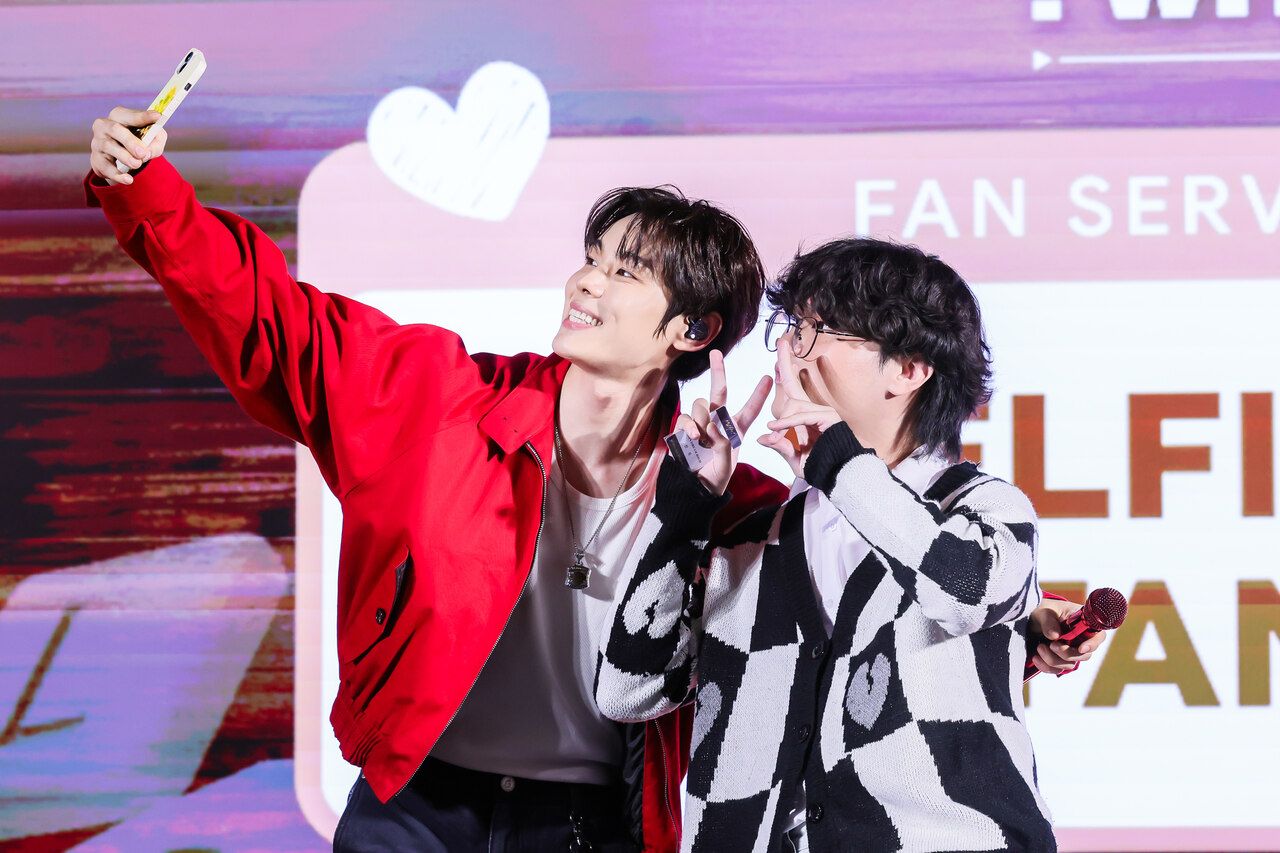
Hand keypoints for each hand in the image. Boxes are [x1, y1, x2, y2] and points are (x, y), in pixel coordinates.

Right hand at [90, 107, 167, 185]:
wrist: (123, 160)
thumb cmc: (139, 142)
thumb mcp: (153, 139)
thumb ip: (156, 141)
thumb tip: (148, 151)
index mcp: (119, 116)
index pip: (129, 115)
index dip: (143, 116)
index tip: (157, 117)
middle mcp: (104, 126)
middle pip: (115, 129)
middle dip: (130, 141)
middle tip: (142, 153)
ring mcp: (98, 142)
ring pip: (108, 147)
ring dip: (125, 157)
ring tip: (137, 164)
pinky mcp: (96, 159)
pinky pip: (105, 167)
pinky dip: (117, 174)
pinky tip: (128, 179)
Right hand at [674, 350, 771, 494]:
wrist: (695, 489)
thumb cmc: (716, 477)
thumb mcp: (727, 465)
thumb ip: (722, 446)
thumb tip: (711, 427)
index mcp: (736, 429)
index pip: (750, 409)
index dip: (759, 394)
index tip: (769, 377)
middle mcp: (718, 421)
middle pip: (718, 391)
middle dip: (718, 371)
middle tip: (716, 353)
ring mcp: (700, 424)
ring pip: (700, 403)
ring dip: (701, 416)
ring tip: (702, 438)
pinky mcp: (684, 429)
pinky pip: (685, 417)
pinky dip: (688, 425)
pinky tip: (693, 437)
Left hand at [758, 344, 841, 477]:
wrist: (840, 478)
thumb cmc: (819, 468)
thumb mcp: (793, 458)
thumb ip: (779, 446)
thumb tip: (762, 437)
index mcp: (803, 417)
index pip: (790, 390)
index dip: (784, 370)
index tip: (779, 352)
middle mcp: (813, 410)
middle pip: (793, 384)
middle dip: (785, 363)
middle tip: (781, 341)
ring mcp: (823, 412)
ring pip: (795, 406)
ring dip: (782, 419)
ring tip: (773, 431)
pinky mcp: (829, 418)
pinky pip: (802, 417)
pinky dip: (788, 423)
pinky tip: (775, 428)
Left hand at [1029, 598, 1107, 674]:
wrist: (1033, 619)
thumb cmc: (1044, 611)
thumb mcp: (1044, 611)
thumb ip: (1049, 621)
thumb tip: (1055, 636)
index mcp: (1084, 624)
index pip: (1098, 636)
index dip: (1092, 644)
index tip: (1081, 648)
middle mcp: (1081, 640)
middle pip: (1084, 655)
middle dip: (1067, 653)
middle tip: (1052, 645)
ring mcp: (1072, 652)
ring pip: (1070, 665)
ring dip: (1053, 659)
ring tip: (1039, 647)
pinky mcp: (1060, 660)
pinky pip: (1057, 670)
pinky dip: (1046, 667)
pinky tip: (1036, 658)